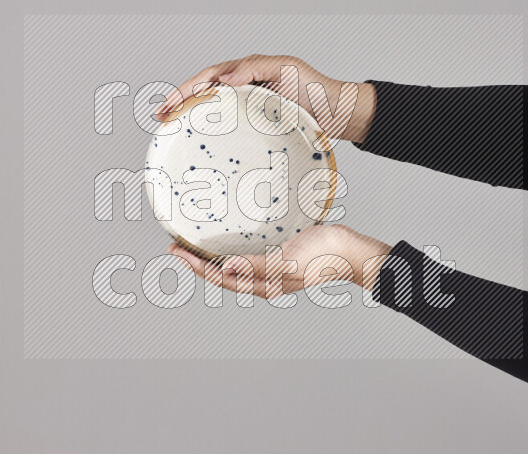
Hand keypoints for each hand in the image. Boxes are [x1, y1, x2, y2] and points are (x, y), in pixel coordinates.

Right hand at [161, 55, 376, 142]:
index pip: (209, 78)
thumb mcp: (288, 69)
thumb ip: (255, 69)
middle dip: (180, 103)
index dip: (186, 90)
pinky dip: (214, 133)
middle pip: (205, 93)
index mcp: (248, 72)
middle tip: (160, 118)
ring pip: (215, 111)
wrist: (340, 113)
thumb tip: (223, 80)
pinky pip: (231, 127)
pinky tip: (206, 145)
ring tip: (173, 130)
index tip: (168, 105)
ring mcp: (251, 107)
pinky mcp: (259, 126)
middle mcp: (246, 88)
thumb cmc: (317, 89)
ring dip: (193, 118)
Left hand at [167, 224, 390, 298]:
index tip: (176, 251)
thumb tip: (226, 268)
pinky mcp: (281, 257)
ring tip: (195, 246)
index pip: (221, 277)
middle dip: (198, 263)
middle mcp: (265, 281)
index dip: (196, 266)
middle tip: (176, 246)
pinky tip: (229, 242)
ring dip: (213, 258)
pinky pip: (249, 256)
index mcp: (265, 285)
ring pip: (234, 267)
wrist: (351, 250)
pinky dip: (232, 250)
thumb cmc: (323, 257)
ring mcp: (273, 270)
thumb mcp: (288, 261)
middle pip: (223, 274)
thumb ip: (258, 265)